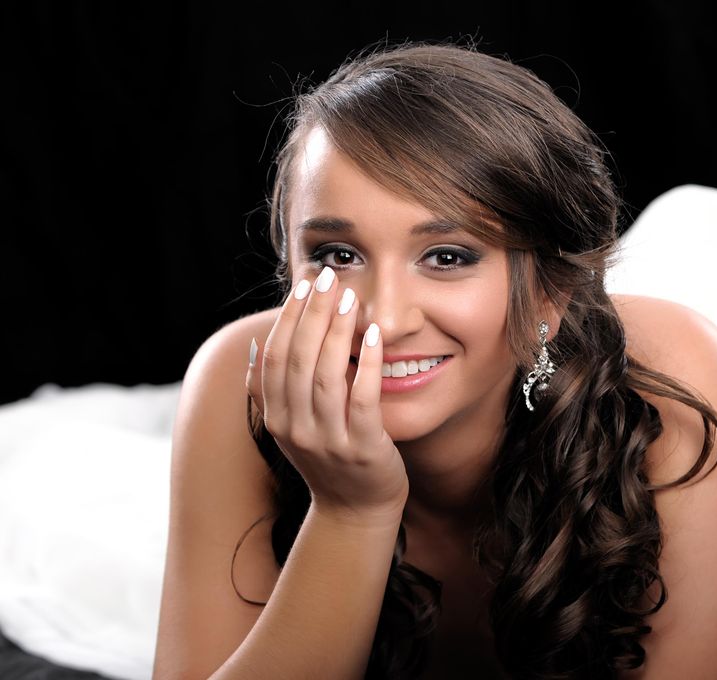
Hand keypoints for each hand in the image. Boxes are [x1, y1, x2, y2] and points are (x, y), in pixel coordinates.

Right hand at [246, 268, 408, 523]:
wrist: (355, 512)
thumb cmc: (329, 460)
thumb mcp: (293, 427)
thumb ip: (273, 391)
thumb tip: (256, 347)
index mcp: (276, 418)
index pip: (276, 357)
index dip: (288, 317)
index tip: (304, 284)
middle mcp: (295, 429)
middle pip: (298, 360)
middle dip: (312, 313)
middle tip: (328, 277)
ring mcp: (327, 440)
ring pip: (325, 375)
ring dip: (337, 330)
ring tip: (349, 297)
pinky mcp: (362, 448)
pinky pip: (362, 398)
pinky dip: (366, 363)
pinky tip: (374, 334)